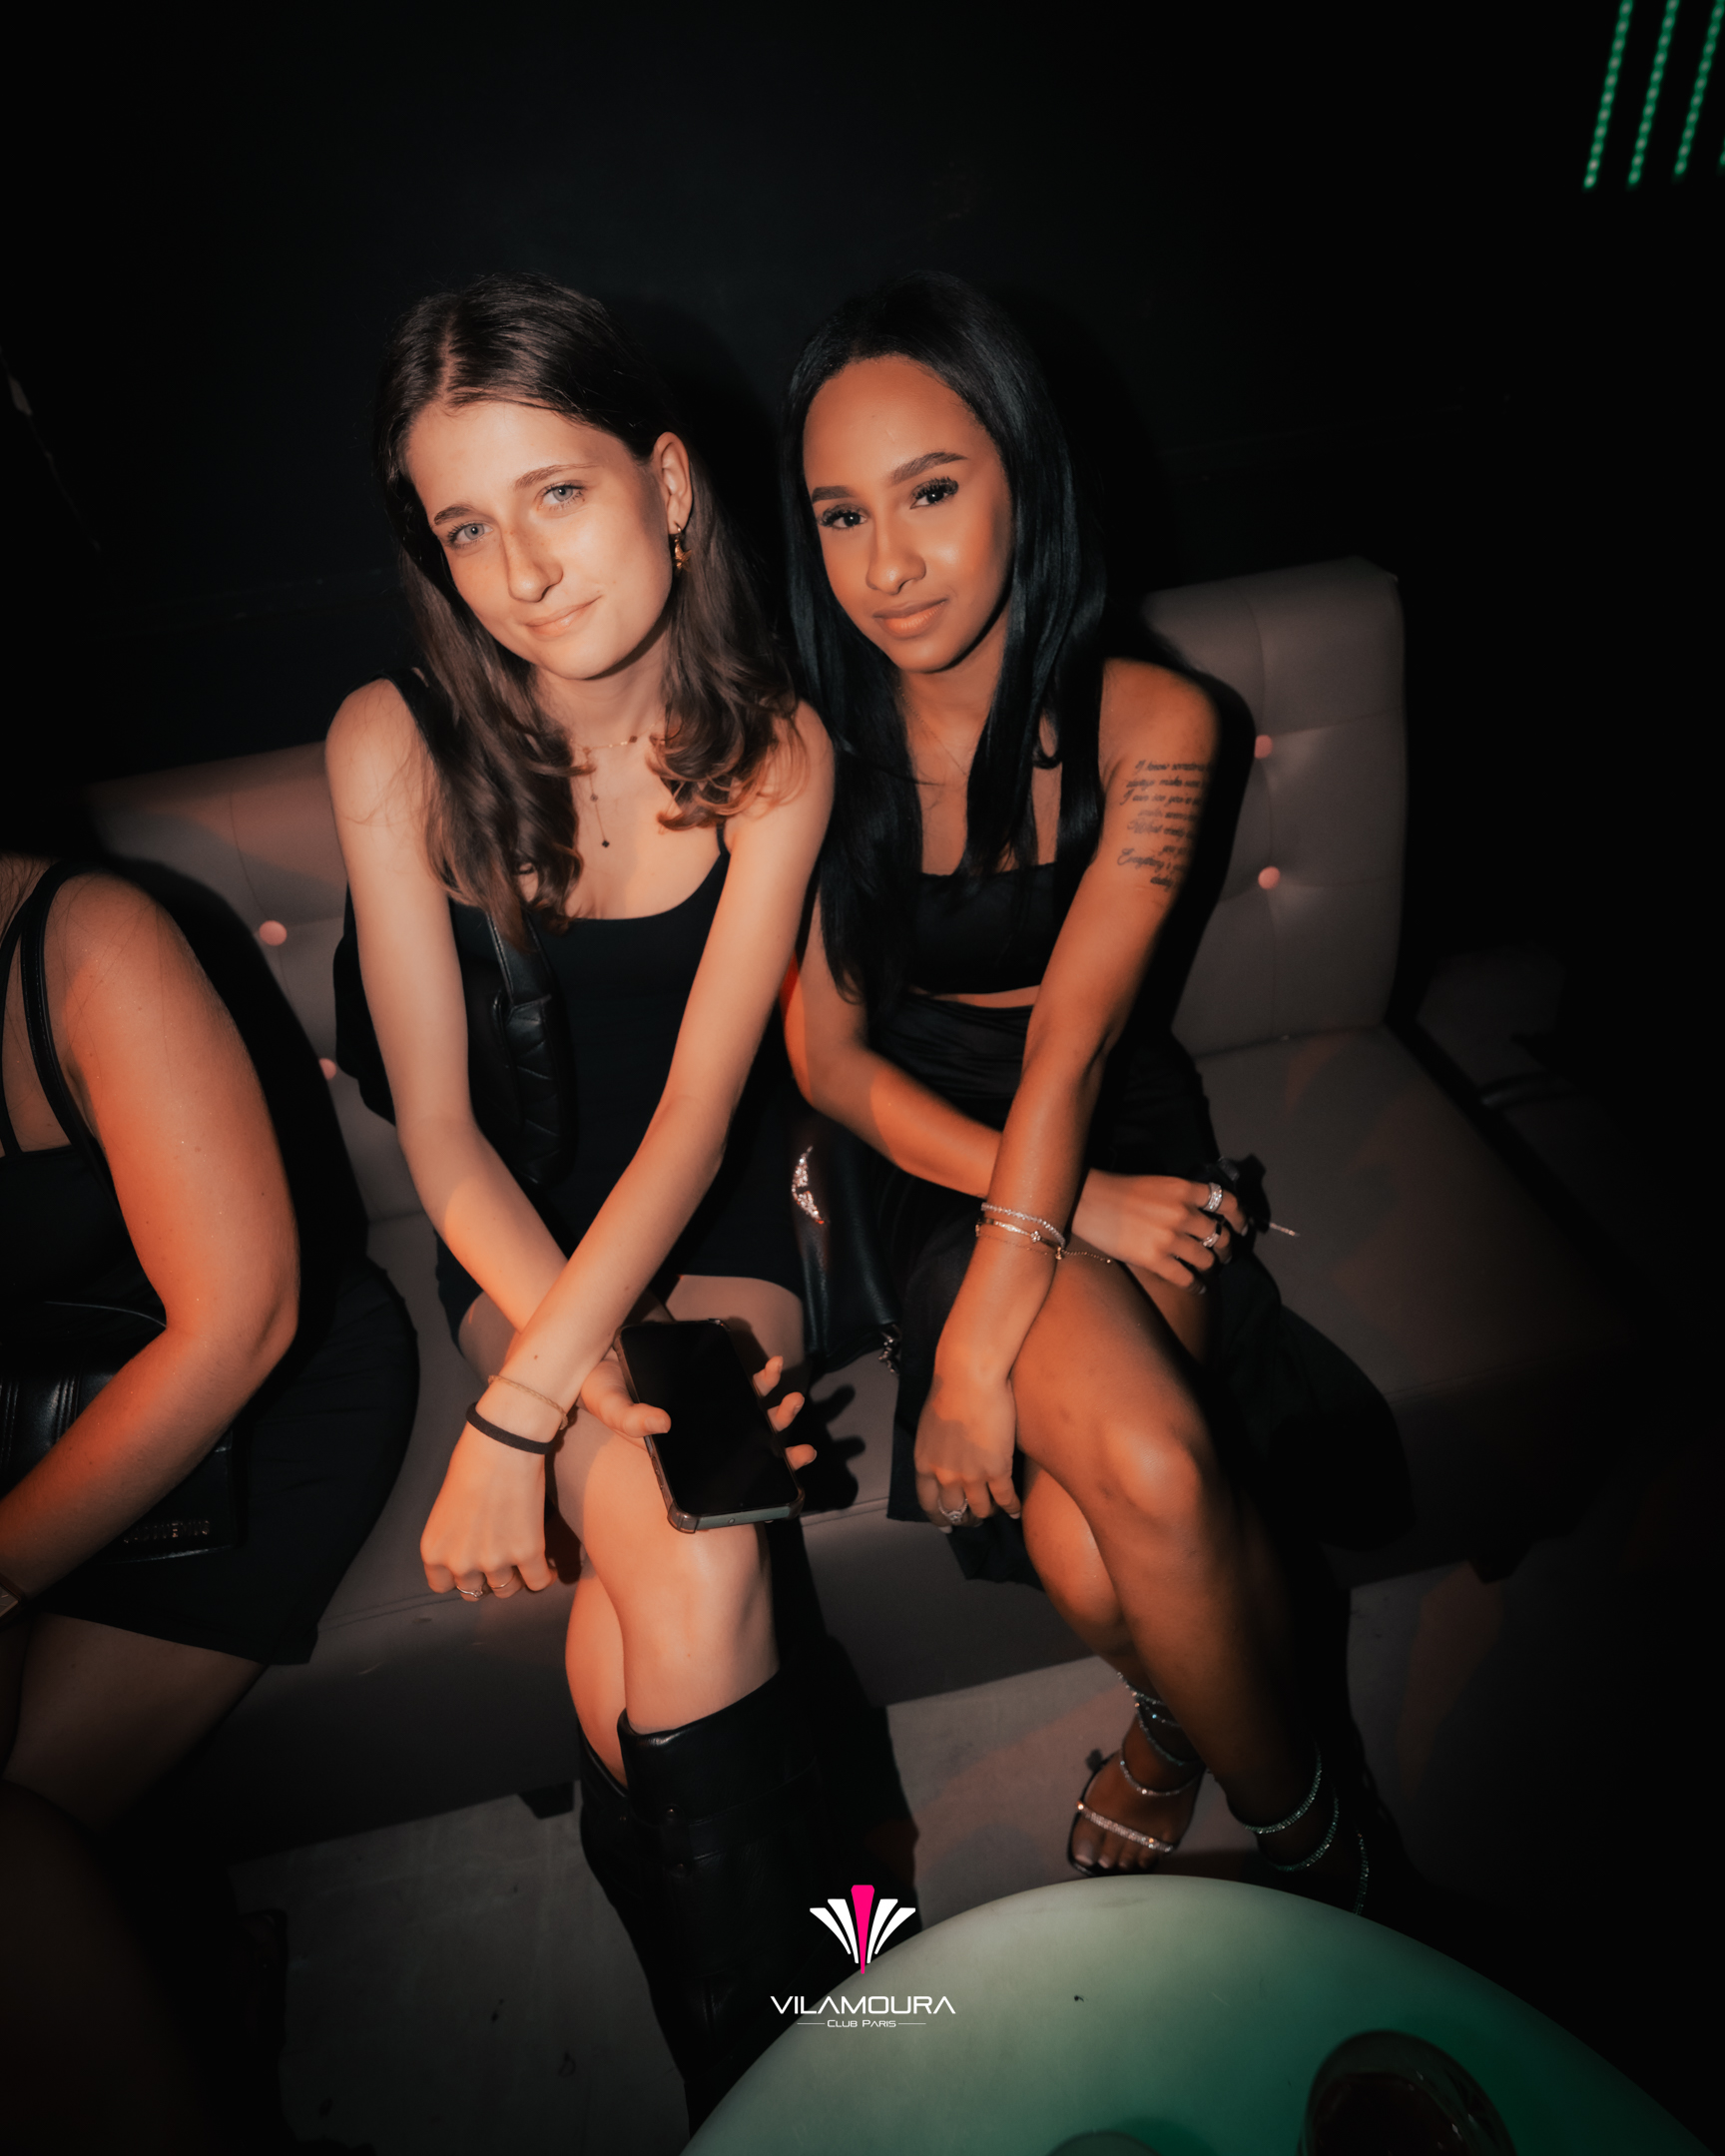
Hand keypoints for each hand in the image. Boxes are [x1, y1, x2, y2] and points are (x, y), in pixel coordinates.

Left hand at [421, 1413, 556, 1599]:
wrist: (503, 1444)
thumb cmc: (472, 1463)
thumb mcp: (446, 1508)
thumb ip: (452, 1537)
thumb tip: (469, 1552)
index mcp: (434, 1551)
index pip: (442, 1586)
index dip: (459, 1577)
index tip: (471, 1566)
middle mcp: (460, 1562)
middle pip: (475, 1591)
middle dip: (486, 1577)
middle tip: (499, 1559)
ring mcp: (495, 1561)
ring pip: (507, 1590)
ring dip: (515, 1577)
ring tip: (523, 1563)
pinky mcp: (528, 1552)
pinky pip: (538, 1582)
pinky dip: (545, 1576)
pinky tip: (547, 1567)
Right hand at [580, 1349, 815, 1470]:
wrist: (600, 1347)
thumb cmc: (600, 1385)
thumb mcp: (608, 1404)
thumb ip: (630, 1420)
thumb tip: (663, 1424)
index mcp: (677, 1452)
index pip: (720, 1474)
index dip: (752, 1479)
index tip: (784, 1478)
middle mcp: (697, 1433)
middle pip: (743, 1445)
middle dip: (777, 1444)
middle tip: (802, 1446)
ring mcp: (706, 1408)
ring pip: (749, 1414)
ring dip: (775, 1409)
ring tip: (795, 1398)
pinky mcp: (709, 1381)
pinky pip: (741, 1383)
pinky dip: (759, 1377)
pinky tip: (773, 1367)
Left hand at [913, 1364, 1020, 1526]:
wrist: (970, 1378)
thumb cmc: (949, 1390)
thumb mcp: (931, 1426)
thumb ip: (935, 1449)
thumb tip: (944, 1458)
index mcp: (924, 1463)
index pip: (928, 1503)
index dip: (939, 1517)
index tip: (947, 1524)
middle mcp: (945, 1476)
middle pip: (955, 1510)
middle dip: (966, 1518)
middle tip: (975, 1519)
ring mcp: (971, 1476)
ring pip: (981, 1509)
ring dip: (989, 1512)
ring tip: (996, 1510)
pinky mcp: (997, 1470)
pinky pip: (1006, 1499)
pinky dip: (1012, 1507)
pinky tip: (1016, 1510)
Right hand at [1072, 1170, 1244, 1288]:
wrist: (1087, 1201)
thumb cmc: (1119, 1191)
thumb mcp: (1158, 1184)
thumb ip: (1182, 1197)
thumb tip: (1204, 1216)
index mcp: (1183, 1189)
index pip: (1226, 1201)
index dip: (1240, 1216)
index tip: (1242, 1226)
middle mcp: (1181, 1212)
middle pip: (1219, 1235)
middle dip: (1226, 1248)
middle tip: (1224, 1254)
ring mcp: (1169, 1237)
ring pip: (1207, 1259)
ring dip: (1211, 1266)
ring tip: (1207, 1270)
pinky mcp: (1155, 1259)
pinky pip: (1186, 1278)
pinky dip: (1196, 1285)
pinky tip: (1197, 1287)